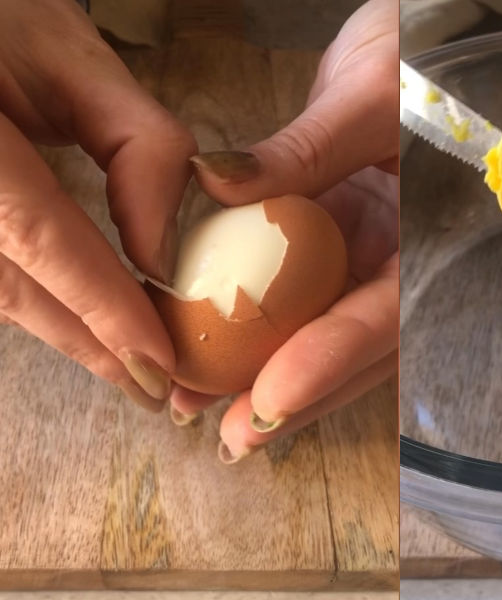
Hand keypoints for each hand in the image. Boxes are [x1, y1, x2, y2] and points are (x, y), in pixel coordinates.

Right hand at [0, 0, 195, 409]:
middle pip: (10, 284)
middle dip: (88, 341)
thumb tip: (165, 250)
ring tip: (126, 364)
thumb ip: (135, 145)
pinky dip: (30, 294)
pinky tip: (76, 316)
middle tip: (158, 389)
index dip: (102, 309)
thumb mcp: (69, 54)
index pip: (41, 239)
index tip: (158, 365)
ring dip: (59, 328)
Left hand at [175, 0, 399, 462]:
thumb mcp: (367, 93)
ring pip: (326, 334)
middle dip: (299, 395)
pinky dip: (257, 332)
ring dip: (272, 379)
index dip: (336, 357)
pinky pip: (298, 297)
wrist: (419, 38)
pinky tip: (210, 359)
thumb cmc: (413, 56)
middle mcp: (401, 255)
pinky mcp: (333, 243)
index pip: (388, 309)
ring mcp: (367, 254)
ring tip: (208, 414)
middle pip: (359, 346)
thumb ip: (305, 147)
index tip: (276, 394)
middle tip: (236, 435)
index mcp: (432, 228)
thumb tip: (221, 182)